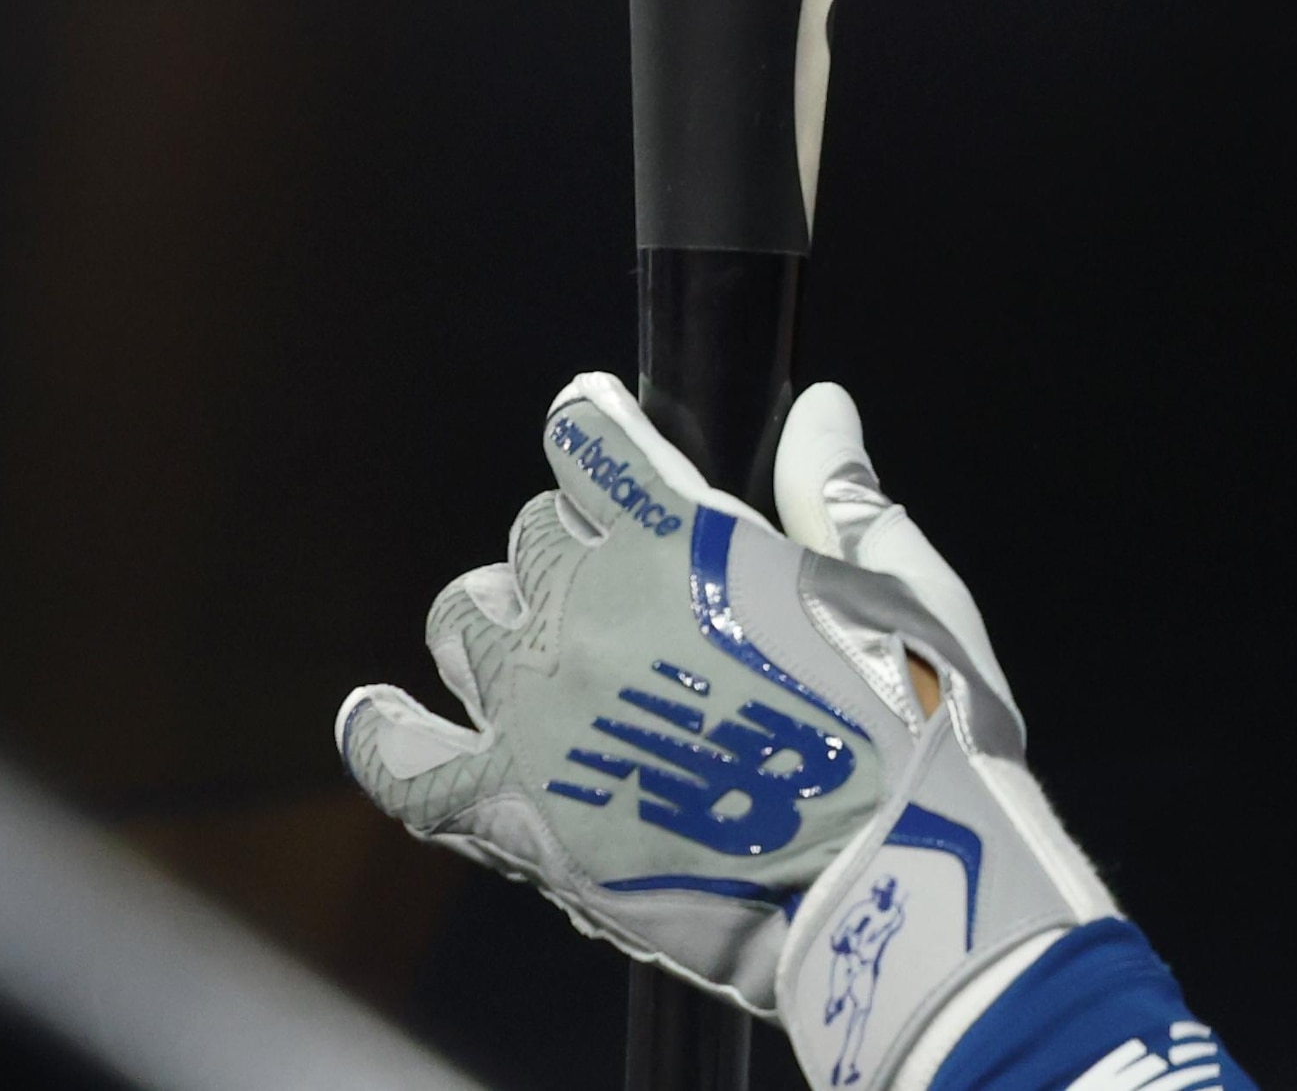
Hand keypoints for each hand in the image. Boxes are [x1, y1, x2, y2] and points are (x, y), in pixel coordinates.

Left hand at [338, 375, 1120, 1089]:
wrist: (884, 890)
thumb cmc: (916, 736)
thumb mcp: (905, 594)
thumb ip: (840, 497)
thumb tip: (817, 407)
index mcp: (682, 538)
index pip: (589, 444)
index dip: (595, 436)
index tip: (595, 432)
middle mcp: (587, 608)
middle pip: (529, 539)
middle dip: (571, 553)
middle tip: (626, 603)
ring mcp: (534, 711)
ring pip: (463, 623)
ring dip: (502, 630)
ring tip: (548, 666)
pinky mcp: (504, 811)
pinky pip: (401, 758)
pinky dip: (384, 732)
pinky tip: (380, 714)